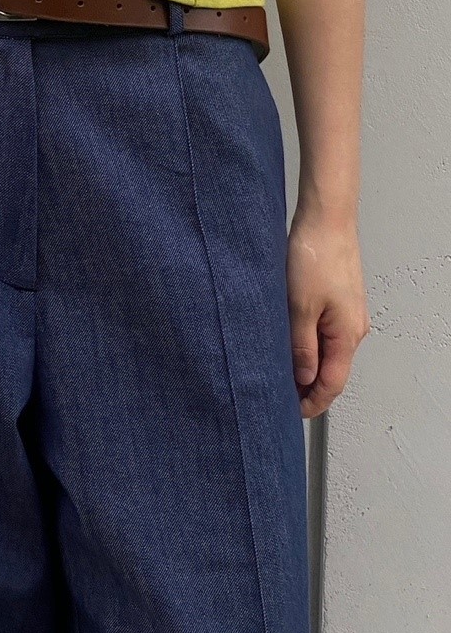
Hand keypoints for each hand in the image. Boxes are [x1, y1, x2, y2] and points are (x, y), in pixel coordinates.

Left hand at [286, 208, 370, 418]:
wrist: (326, 219)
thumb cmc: (314, 256)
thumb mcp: (299, 307)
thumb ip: (301, 347)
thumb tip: (304, 380)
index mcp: (347, 335)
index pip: (332, 383)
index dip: (312, 402)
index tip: (291, 413)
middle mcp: (353, 328)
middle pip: (332, 370)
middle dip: (308, 387)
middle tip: (280, 396)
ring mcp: (347, 314)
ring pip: (328, 351)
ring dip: (307, 365)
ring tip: (279, 372)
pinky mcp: (338, 300)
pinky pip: (325, 332)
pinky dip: (309, 344)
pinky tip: (289, 343)